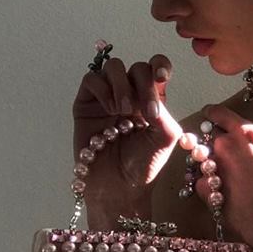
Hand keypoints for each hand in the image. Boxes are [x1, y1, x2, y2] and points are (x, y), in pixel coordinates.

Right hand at [72, 52, 182, 205]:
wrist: (118, 186)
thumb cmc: (143, 165)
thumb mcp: (166, 137)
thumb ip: (163, 109)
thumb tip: (150, 89)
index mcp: (152, 99)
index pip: (156, 68)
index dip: (159, 64)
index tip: (162, 76)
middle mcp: (130, 94)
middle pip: (137, 67)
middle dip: (142, 84)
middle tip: (142, 110)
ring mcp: (107, 97)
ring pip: (113, 67)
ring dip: (121, 85)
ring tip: (123, 110)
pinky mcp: (86, 104)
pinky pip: (92, 79)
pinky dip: (103, 89)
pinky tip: (109, 110)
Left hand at [187, 103, 252, 251]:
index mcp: (250, 134)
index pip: (222, 115)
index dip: (213, 114)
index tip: (208, 115)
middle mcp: (228, 145)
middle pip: (208, 136)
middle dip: (212, 145)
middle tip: (221, 157)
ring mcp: (214, 166)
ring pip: (201, 160)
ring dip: (209, 167)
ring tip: (225, 182)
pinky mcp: (205, 188)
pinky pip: (200, 183)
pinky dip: (208, 189)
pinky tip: (224, 198)